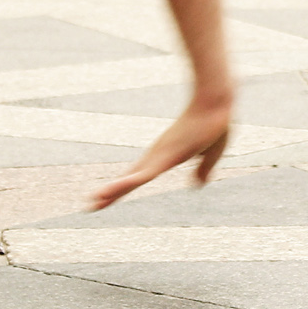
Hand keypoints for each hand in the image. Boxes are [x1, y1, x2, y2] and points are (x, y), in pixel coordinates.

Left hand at [89, 89, 231, 208]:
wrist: (217, 102)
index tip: (105, 199)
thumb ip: (203, 168)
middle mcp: (158, 156)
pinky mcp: (165, 155)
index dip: (123, 188)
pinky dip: (126, 183)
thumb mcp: (212, 153)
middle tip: (90, 206)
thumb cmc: (214, 123)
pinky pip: (144, 174)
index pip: (139, 176)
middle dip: (111, 193)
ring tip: (94, 202)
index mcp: (166, 157)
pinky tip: (111, 191)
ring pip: (132, 177)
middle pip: (130, 179)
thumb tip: (198, 184)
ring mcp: (160, 156)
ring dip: (113, 190)